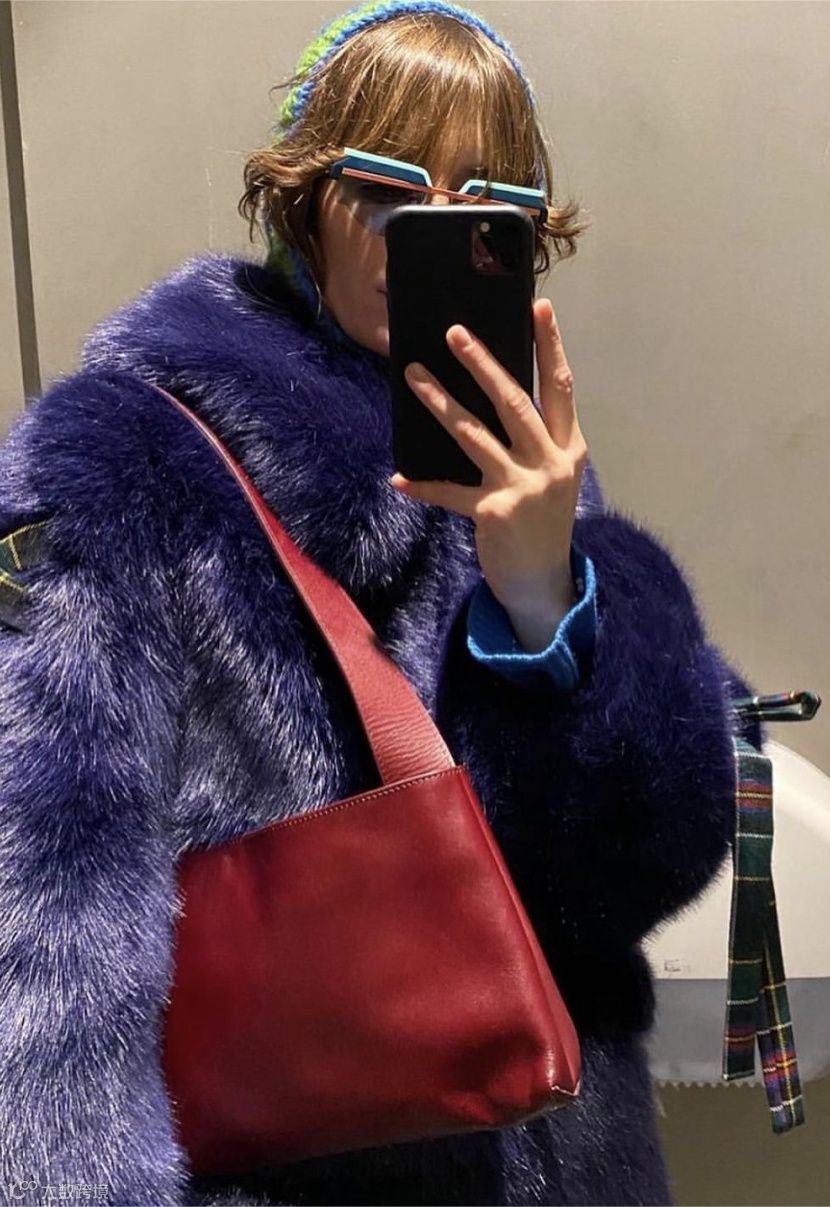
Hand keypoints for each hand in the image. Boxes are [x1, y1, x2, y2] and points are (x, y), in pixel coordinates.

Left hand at [390, 298, 586, 652]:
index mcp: (568, 449)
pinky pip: (450, 492)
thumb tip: (494, 397)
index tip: (539, 307)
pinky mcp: (494, 514)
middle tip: (455, 333)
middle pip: (514, 402)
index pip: (560, 388)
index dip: (551, 347)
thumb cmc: (541, 524)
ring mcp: (522, 488)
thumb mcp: (551, 479)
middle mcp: (550, 463)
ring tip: (415, 377)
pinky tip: (400, 479)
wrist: (543, 584)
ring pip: (474, 435)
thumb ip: (534, 442)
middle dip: (483, 364)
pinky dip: (423, 486)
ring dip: (441, 403)